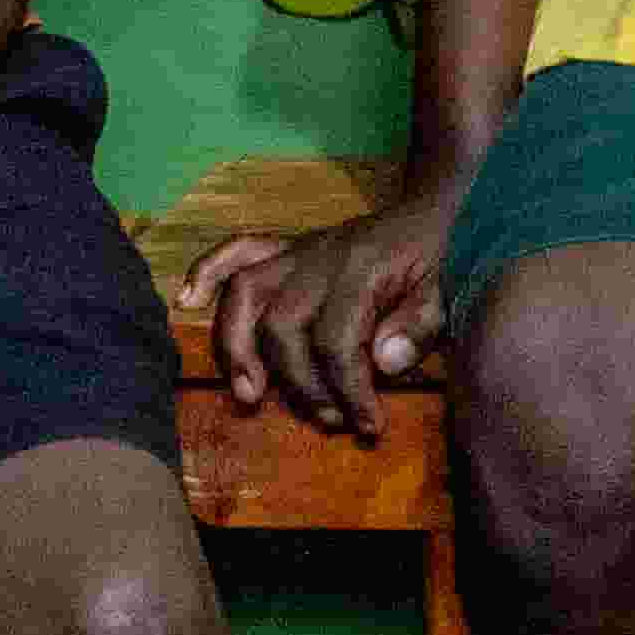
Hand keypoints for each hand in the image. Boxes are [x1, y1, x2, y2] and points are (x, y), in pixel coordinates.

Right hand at [195, 186, 458, 433]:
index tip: (368, 424)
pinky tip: (187, 300)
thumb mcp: (448, 295)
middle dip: (299, 382)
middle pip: (283, 324)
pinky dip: (206, 272)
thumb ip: (419, 328)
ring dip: (236, 345)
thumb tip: (384, 364)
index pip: (337, 338)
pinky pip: (237, 250)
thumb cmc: (442, 260)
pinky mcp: (288, 248)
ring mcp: (300, 250)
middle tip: (328, 418)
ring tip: (248, 395)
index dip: (349, 389)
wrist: (437, 210)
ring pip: (246, 291)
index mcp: (363, 268)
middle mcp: (320, 257)